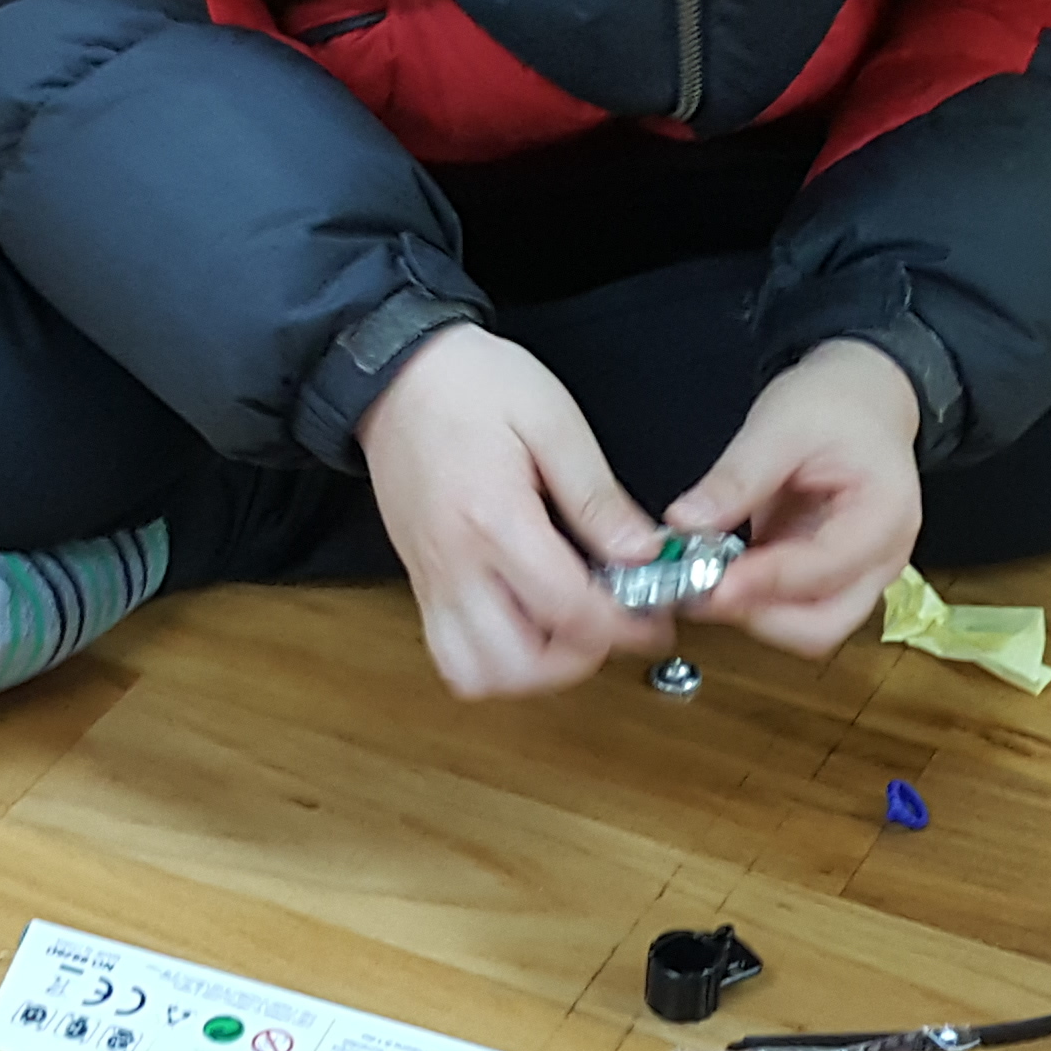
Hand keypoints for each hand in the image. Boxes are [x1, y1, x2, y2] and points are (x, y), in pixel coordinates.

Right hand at [358, 325, 672, 698]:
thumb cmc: (471, 385)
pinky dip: (494, 663)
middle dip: (579, 659)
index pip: (567, 610)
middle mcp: (455, 564)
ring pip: (479, 674)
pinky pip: (452, 656)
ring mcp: (432, 581)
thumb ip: (598, 497)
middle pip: (519, 664)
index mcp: (494, 519)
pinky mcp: (422, 584)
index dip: (624, 627)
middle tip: (612, 625)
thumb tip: (643, 554)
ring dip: (534, 670)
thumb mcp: (554, 421)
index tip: (654, 620)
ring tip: (570, 631)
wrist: (395, 376)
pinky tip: (527, 626)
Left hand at [675, 340, 921, 656]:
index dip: (765, 582)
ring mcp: (861, 575)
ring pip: (810, 628)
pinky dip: (755, 603)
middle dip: (760, 617)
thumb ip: (736, 478)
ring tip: (703, 582)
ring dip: (755, 615)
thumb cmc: (837, 404)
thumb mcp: (782, 424)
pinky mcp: (832, 578)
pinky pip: (795, 611)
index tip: (711, 583)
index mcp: (885, 514)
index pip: (826, 568)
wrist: (864, 399)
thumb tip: (685, 522)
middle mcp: (883, 559)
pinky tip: (719, 577)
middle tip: (699, 590)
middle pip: (824, 624)